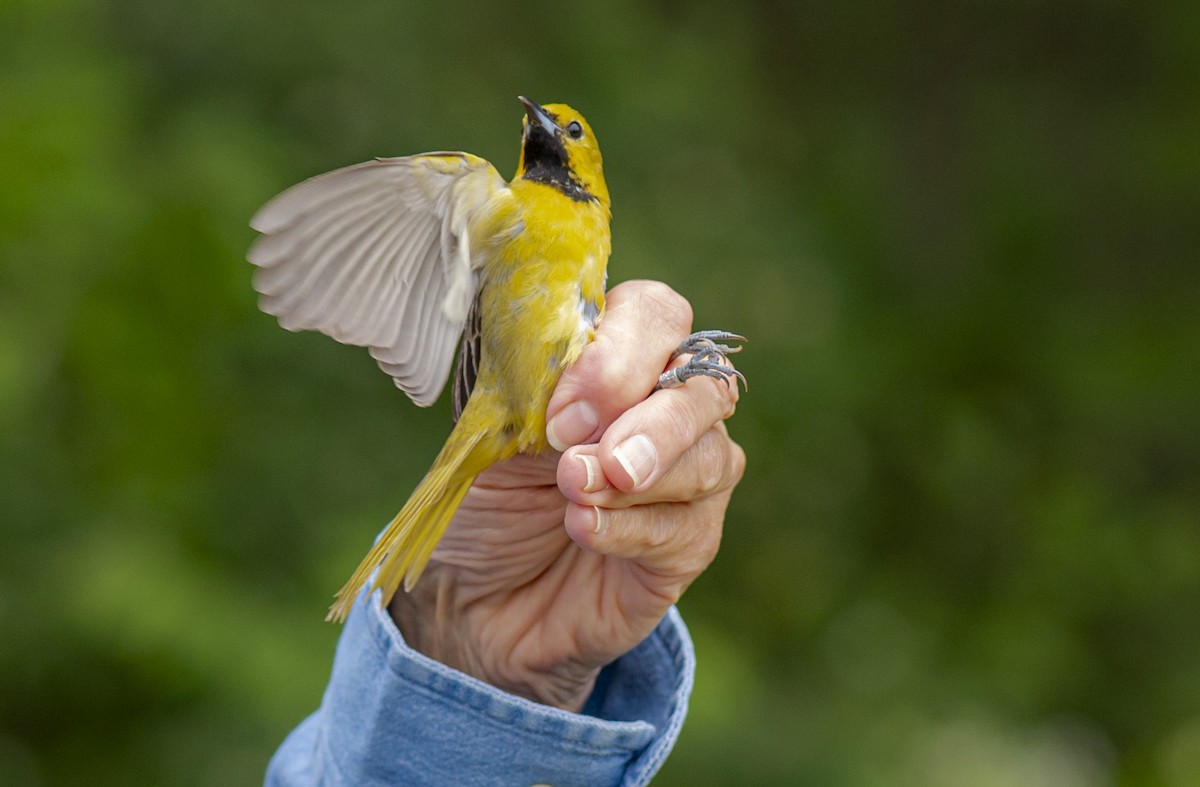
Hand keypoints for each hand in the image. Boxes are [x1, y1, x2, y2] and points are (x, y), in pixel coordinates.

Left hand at [388, 280, 744, 710]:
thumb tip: (567, 371)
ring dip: (638, 475)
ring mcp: (689, 478)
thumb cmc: (490, 499)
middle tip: (577, 457)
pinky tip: (583, 529)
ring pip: (711, 457)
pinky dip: (630, 528)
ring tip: (572, 494)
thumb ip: (531, 388)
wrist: (476, 599)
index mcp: (620, 359)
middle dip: (649, 420)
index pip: (657, 317)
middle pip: (705, 385)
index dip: (621, 352)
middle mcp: (668, 408)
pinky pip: (686, 527)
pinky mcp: (691, 546)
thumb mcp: (493, 431)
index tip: (562, 411)